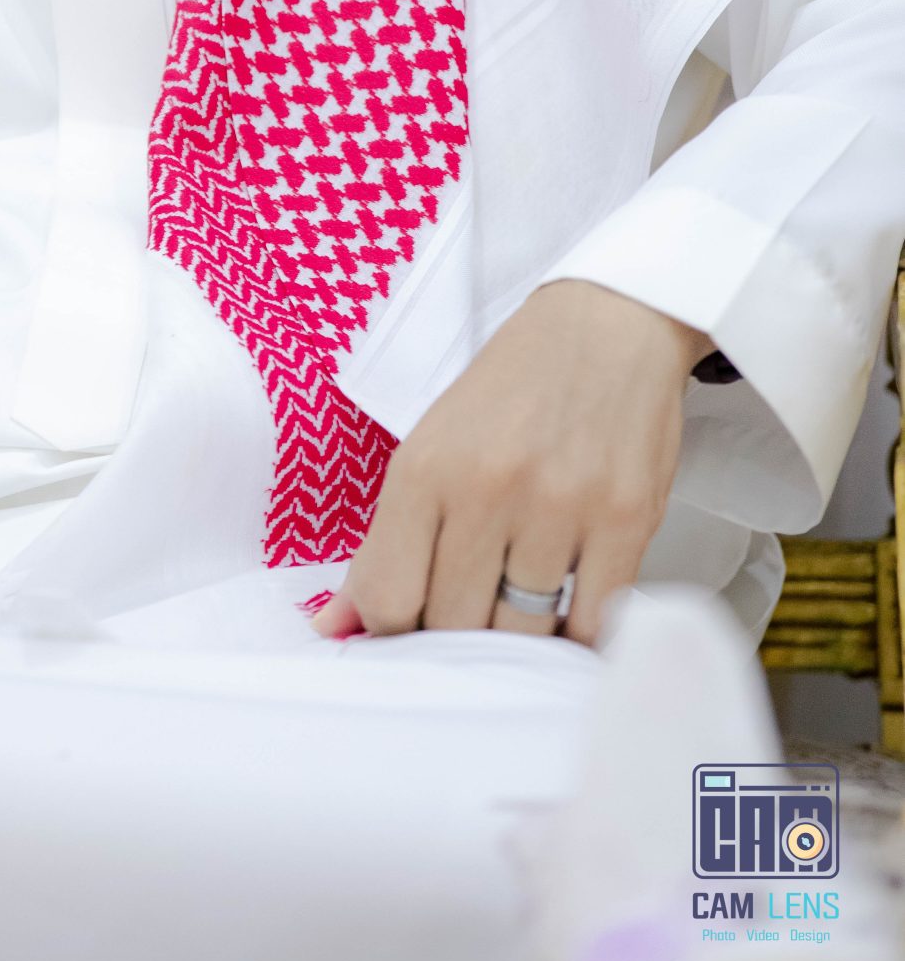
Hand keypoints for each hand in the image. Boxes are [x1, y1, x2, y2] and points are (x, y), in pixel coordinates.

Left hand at [313, 280, 711, 648]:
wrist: (605, 326)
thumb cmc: (511, 390)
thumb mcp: (429, 447)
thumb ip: (384, 544)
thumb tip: (334, 628)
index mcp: (425, 467)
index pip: (388, 599)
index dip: (393, 628)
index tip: (411, 619)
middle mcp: (487, 487)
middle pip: (455, 626)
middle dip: (457, 634)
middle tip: (471, 606)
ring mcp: (560, 506)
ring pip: (523, 634)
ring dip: (518, 634)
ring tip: (518, 599)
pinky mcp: (626, 520)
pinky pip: (593, 625)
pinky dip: (576, 634)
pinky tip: (566, 609)